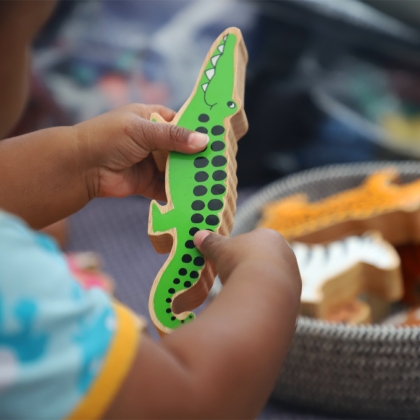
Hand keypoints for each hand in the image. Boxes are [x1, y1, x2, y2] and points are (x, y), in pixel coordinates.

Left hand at [74, 104, 208, 200]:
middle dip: (198, 157)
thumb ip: (173, 136)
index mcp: (152, 119)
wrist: (81, 167)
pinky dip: (178, 192)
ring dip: (190, 176)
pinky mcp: (148, 183)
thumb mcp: (142, 130)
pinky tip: (195, 196)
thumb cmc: (108, 138)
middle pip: (183, 149)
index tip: (219, 139)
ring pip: (177, 169)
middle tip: (220, 164)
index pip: (182, 123)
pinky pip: (167, 188)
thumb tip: (204, 141)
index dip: (199, 131)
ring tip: (212, 181)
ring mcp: (152, 163)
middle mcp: (154, 141)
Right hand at [194, 228, 300, 293]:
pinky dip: (263, 300)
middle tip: (234, 275)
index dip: (241, 249)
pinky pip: (275, 297)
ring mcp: (293, 277)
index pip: (256, 240)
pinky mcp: (294, 298)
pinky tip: (251, 304)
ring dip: (258, 284)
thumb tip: (198, 235)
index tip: (229, 257)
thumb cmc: (241, 262)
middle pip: (266, 259)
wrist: (263, 292)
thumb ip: (211, 243)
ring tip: (241, 291)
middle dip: (251, 267)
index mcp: (271, 237)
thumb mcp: (221, 250)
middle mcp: (287, 255)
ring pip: (272, 279)